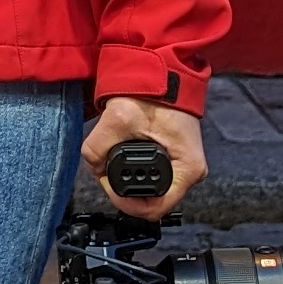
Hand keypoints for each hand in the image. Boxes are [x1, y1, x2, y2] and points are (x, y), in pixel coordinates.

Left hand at [81, 96, 205, 216]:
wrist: (162, 74)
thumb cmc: (153, 93)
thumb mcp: (118, 118)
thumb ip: (96, 147)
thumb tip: (93, 168)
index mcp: (187, 169)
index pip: (155, 209)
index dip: (127, 204)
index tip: (109, 186)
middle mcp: (189, 172)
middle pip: (152, 201)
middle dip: (123, 191)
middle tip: (105, 173)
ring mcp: (183, 166)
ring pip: (151, 189)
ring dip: (128, 180)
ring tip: (111, 163)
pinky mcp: (175, 158)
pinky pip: (152, 176)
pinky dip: (133, 169)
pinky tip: (121, 157)